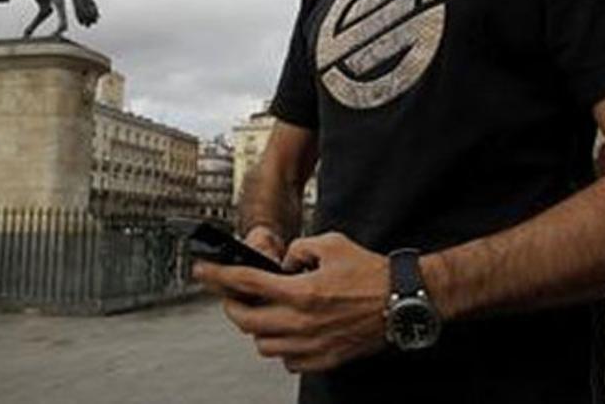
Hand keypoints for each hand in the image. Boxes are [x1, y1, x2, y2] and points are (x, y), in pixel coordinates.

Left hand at [194, 232, 389, 372]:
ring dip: (257, 327)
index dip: (218, 276)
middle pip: (246, 320)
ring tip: (265, 312)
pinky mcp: (323, 359)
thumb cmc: (371, 274)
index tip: (203, 272)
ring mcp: (311, 345)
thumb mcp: (331, 244)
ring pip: (263, 344)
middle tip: (232, 295)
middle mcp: (302, 322)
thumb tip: (284, 260)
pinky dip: (281, 347)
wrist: (402, 301)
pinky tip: (289, 331)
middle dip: (232, 305)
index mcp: (301, 291)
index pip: (246, 283)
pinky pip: (287, 360)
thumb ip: (299, 249)